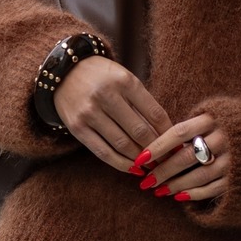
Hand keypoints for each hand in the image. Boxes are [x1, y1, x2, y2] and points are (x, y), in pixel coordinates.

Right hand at [53, 55, 172, 170]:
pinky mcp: (77, 128)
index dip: (169, 133)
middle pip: (140, 131)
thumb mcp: (124, 79)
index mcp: (125, 81)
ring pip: (122, 144)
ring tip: (153, 167)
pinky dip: (121, 164)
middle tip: (168, 161)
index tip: (177, 145)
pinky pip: (103, 152)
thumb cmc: (101, 76)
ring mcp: (90, 113)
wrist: (64, 71)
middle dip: (157, 150)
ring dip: (141, 159)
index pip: (154, 113)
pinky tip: (134, 169)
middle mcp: (106, 96)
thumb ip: (141, 102)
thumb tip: (165, 133)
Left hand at [135, 115, 230, 201]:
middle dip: (162, 171)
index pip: (179, 132)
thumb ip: (196, 124)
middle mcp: (226, 138)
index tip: (140, 158)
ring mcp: (235, 159)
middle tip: (145, 181)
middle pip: (186, 156)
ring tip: (159, 191)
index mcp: (216, 118)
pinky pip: (213, 188)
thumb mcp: (220, 114)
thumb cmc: (239, 124)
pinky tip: (179, 197)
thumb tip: (162, 142)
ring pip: (198, 175)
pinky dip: (194, 194)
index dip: (158, 146)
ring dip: (176, 185)